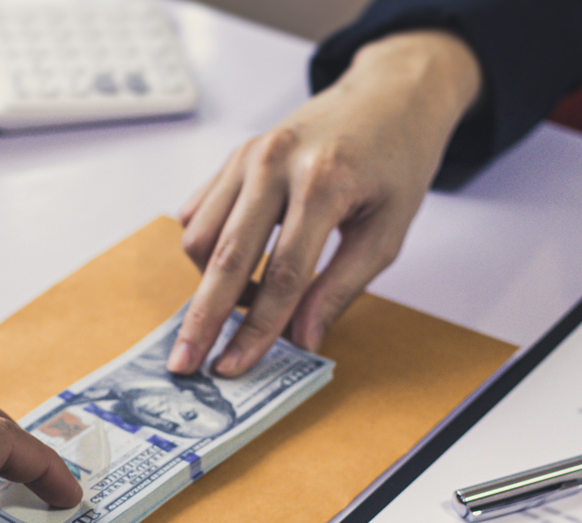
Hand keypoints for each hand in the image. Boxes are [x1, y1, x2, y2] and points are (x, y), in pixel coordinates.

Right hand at [169, 29, 482, 377]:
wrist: (390, 95)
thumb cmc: (396, 161)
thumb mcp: (387, 232)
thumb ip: (341, 288)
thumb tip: (302, 340)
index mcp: (323, 181)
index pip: (282, 274)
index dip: (257, 329)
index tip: (234, 368)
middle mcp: (275, 163)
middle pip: (226, 259)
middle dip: (204, 319)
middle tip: (185, 363)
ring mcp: (247, 156)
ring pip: (201, 238)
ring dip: (213, 284)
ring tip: (248, 304)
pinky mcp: (232, 156)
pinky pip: (199, 214)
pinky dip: (208, 250)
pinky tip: (240, 264)